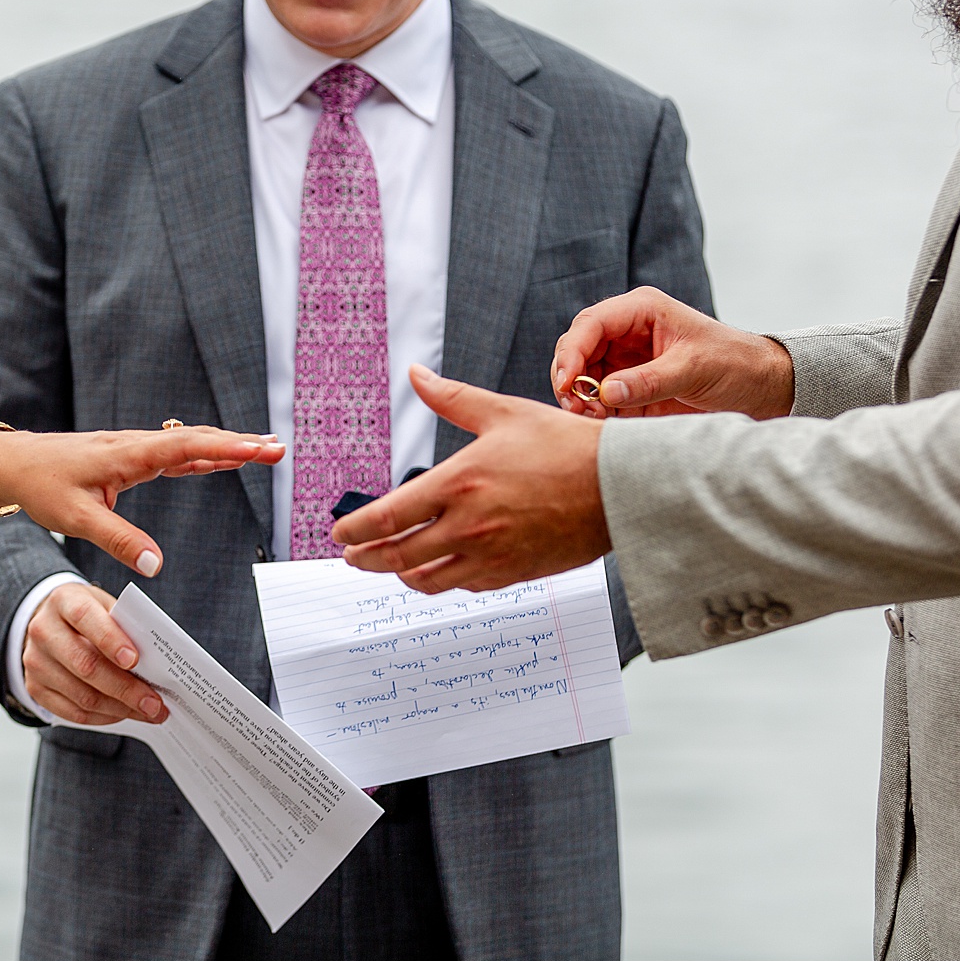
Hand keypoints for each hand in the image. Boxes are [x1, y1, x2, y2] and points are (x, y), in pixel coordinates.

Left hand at [0, 426, 285, 576]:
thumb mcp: (76, 519)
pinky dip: (205, 454)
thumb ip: (118, 540)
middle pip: (199, 439)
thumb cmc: (42, 485)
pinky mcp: (131, 458)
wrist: (14, 463)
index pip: (188, 447)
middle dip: (240, 443)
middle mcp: (138, 446)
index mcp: (129, 455)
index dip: (227, 448)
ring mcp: (136, 450)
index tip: (260, 449)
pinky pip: (177, 453)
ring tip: (265, 449)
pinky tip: (223, 459)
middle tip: (279, 449)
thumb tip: (156, 565)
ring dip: (227, 445)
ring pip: (191, 443)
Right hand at [22, 582, 166, 725]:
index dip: (110, 640)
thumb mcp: (105, 605)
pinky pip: (73, 713)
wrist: (50, 623)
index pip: (85, 618)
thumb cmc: (88, 615)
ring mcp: (35, 662)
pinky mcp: (34, 688)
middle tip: (155, 703)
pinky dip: (104, 717)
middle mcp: (43, 631)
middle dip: (126, 688)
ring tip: (148, 712)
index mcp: (64, 600)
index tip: (135, 660)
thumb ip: (126, 625)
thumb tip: (157, 661)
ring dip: (120, 708)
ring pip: (82, 695)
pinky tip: (124, 713)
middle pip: (86, 665)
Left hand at [333, 365, 610, 592]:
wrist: (620, 487)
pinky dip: (442, 580)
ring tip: (389, 565)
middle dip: (366, 559)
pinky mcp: (513, 573)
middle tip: (351, 557)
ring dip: (400, 574)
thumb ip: (452, 398)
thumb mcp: (504, 413)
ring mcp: (491, 556)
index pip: (388, 517)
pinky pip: (464, 586)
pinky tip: (437, 569)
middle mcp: (470, 526)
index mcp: (460, 483)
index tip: (339, 533)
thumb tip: (415, 374)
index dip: (355, 530)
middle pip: (397, 556)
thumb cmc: (566, 446)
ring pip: (427, 579)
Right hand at [550, 286, 794, 419]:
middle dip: (569, 376)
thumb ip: (649, 381)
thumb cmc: (734, 363)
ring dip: (578, 396)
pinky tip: (599, 423)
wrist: (759, 387)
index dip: (573, 351)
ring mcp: (624, 359)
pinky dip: (590, 410)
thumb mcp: (694, 368)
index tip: (567, 381)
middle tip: (574, 406)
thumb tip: (604, 393)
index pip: (592, 323)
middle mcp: (626, 332)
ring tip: (590, 418)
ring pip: (581, 373)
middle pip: (577, 347)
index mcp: (642, 310)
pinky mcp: (628, 385)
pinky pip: (596, 396)